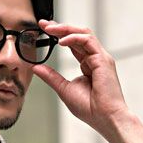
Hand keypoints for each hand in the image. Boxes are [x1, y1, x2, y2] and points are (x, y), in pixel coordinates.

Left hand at [30, 19, 129, 138]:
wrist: (105, 118)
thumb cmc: (90, 108)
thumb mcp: (64, 89)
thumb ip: (52, 77)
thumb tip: (37, 68)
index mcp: (88, 65)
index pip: (73, 44)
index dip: (59, 34)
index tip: (44, 29)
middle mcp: (95, 58)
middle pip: (78, 35)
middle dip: (60, 27)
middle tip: (43, 24)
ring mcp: (101, 58)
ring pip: (84, 34)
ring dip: (66, 29)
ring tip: (50, 29)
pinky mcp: (103, 60)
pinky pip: (88, 41)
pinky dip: (74, 38)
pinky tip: (61, 41)